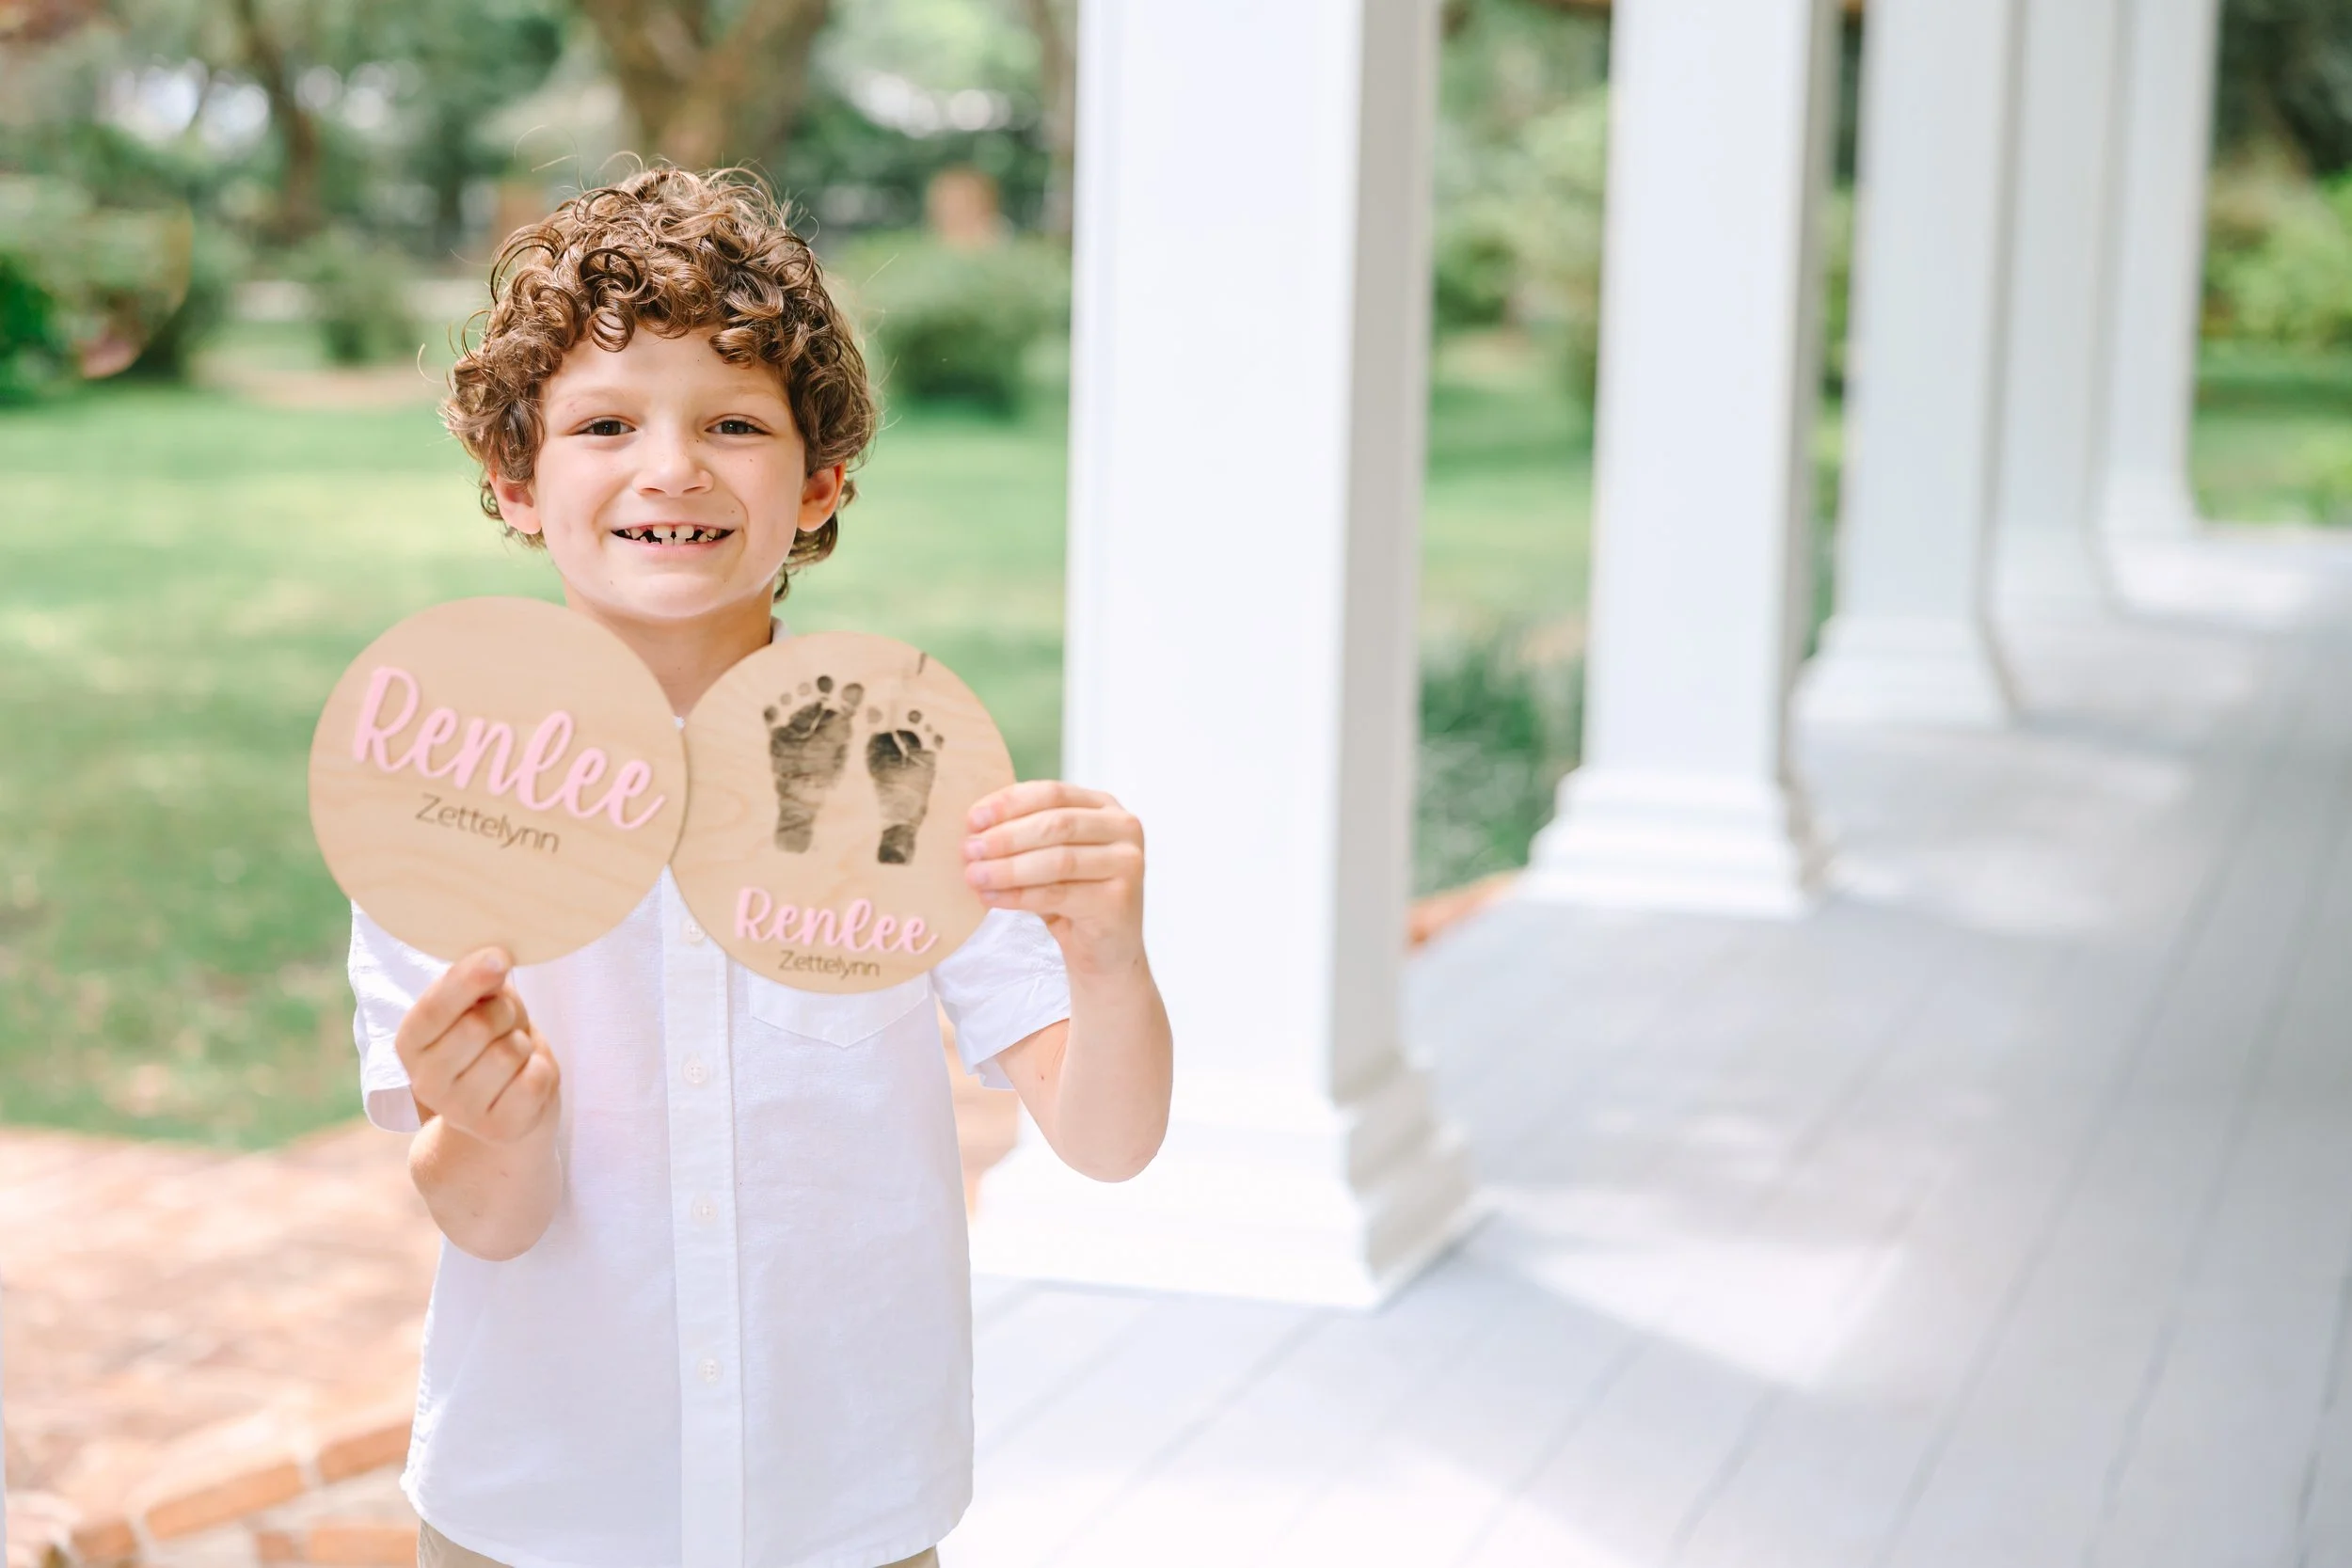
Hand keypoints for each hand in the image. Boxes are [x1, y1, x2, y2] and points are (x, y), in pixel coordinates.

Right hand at [394, 948, 560, 1145]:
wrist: (507, 1106)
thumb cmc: (491, 1041)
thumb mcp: (478, 1006)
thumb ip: (479, 985)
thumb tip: (494, 961)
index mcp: (410, 1044)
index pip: (434, 1008)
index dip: (468, 978)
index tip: (500, 956)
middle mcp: (425, 1082)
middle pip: (478, 1026)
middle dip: (504, 1013)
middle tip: (505, 1023)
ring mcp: (460, 1112)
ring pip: (508, 1052)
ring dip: (522, 1043)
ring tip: (513, 1054)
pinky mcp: (498, 1129)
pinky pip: (535, 1079)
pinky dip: (541, 1068)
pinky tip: (526, 1077)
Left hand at [964, 781, 1145, 973]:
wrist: (1104, 951)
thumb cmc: (1072, 897)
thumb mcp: (1049, 856)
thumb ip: (1024, 834)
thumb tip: (974, 826)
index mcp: (1104, 807)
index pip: (1053, 793)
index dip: (1010, 803)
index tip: (973, 819)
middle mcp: (1124, 829)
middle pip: (1056, 824)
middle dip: (1006, 837)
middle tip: (969, 850)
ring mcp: (1128, 864)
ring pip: (1057, 860)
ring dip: (1008, 868)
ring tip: (974, 876)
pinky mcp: (1119, 900)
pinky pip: (1058, 894)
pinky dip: (1019, 896)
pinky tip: (991, 898)